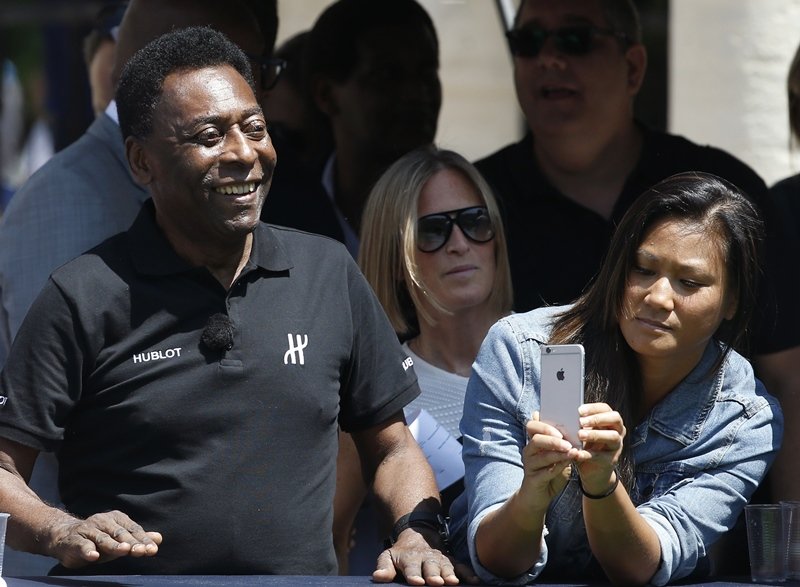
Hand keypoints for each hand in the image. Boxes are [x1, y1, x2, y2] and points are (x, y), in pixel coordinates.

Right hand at [46, 510, 161, 567]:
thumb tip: (159, 538)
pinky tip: (93, 556)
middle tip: (142, 551)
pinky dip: (88, 551)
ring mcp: (88, 530)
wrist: (65, 538)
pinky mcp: (74, 541)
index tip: (153, 550)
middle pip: (121, 534)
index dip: (143, 540)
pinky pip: (82, 546)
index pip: (133, 530)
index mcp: (117, 519)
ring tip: (124, 550)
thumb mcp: (119, 540)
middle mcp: (103, 521)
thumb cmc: (98, 540)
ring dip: (114, 545)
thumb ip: (138, 539)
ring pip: (103, 539)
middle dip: (132, 543)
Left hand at [373, 526, 476, 585]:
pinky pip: (461, 566)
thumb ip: (384, 567)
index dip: (413, 574)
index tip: (416, 582)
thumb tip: (378, 577)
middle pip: (430, 566)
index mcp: (409, 558)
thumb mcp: (388, 556)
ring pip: (446, 566)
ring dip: (450, 574)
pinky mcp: (451, 561)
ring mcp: (440, 559)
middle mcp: (426, 558)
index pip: (411, 567)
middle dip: (434, 574)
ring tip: (453, 582)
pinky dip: (468, 573)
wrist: (418, 537)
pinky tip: (475, 581)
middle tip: (436, 582)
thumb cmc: (401, 554)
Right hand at [520, 412, 579, 508]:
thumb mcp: (558, 456)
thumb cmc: (550, 472)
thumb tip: (578, 431)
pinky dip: (558, 467)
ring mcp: (530, 465)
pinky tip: (568, 465)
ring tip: (572, 452)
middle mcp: (529, 451)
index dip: (545, 425)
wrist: (540, 496)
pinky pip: (545, 472)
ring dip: (558, 454)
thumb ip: (564, 444)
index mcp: (533, 442)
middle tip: (568, 443)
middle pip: (536, 439)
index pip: (532, 425)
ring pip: (542, 456)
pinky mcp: (533, 479)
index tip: (562, 428)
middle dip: (553, 440)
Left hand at [575, 402, 625, 491]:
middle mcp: (618, 431)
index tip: (579, 410)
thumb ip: (579, 423)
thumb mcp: (584, 432)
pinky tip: (577, 453)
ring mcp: (616, 446)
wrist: (593, 470)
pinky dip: (588, 454)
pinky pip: (601, 456)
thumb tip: (564, 412)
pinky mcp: (611, 460)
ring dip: (595, 434)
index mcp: (610, 420)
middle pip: (615, 419)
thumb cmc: (586, 445)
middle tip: (581, 422)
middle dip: (597, 419)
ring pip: (612, 437)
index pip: (605, 409)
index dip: (593, 408)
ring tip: (580, 435)